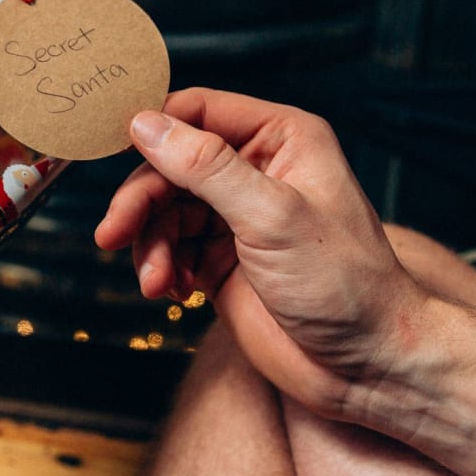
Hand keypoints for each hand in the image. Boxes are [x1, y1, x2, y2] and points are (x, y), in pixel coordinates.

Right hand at [95, 88, 427, 419]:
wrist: (364, 364)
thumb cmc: (345, 284)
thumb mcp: (272, 216)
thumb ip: (206, 168)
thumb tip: (146, 124)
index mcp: (281, 139)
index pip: (198, 111)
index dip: (152, 127)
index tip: (110, 150)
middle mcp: (255, 170)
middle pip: (168, 164)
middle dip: (139, 202)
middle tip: (113, 234)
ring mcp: (235, 216)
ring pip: (161, 211)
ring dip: (149, 245)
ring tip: (156, 282)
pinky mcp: (219, 260)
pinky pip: (168, 248)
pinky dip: (160, 269)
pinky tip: (173, 292)